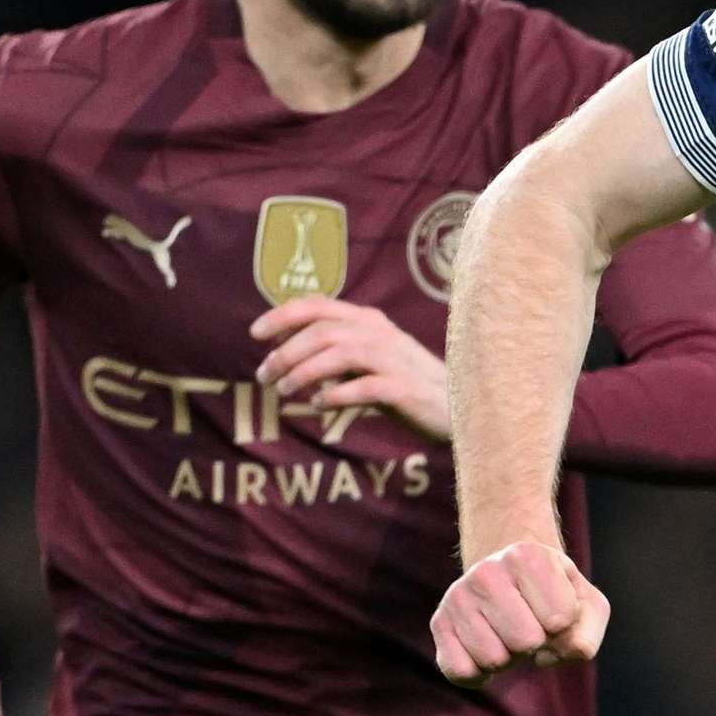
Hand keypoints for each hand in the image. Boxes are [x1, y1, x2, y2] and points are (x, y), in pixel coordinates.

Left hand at [252, 296, 449, 438]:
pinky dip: (336, 395)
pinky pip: (364, 386)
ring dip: (305, 371)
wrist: (459, 409)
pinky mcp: (405, 389)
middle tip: (263, 376)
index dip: (283, 315)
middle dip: (286, 351)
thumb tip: (287, 353)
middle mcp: (381, 334)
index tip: (255, 334)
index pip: (319, 306)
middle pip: (323, 329)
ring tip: (284, 391)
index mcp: (370, 322)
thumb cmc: (408, 385)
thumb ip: (335, 352)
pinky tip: (319, 405)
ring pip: (339, 352)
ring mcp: (395, 360)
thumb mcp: (369, 361)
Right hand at [432, 539, 612, 685]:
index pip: (561, 619)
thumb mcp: (586, 604)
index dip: (564, 624)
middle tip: (529, 623)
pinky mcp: (439, 622)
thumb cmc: (554, 594)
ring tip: (508, 631)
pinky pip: (461, 672)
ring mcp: (458, 596)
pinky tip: (486, 650)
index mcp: (529, 556)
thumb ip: (586, 632)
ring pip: (494, 659)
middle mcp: (487, 571)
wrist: (509, 576)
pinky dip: (480, 675)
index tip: (553, 607)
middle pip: (527, 642)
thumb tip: (555, 654)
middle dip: (536, 643)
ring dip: (509, 658)